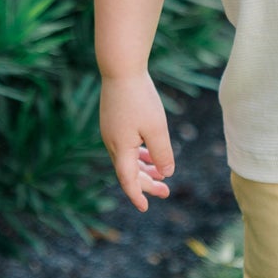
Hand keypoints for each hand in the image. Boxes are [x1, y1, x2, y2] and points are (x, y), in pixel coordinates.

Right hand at [99, 71, 174, 211]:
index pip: (127, 181)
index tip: (145, 208)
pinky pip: (125, 146)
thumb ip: (162, 154)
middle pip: (128, 172)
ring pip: (127, 159)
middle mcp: (111, 143)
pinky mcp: (113, 122)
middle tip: (166, 192)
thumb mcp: (157, 129)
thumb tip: (166, 173)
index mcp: (120, 148)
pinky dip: (138, 154)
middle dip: (147, 183)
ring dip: (143, 169)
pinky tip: (149, 153)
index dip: (137, 195)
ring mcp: (110, 132)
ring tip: (160, 175)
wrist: (120, 69)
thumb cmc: (140, 98)